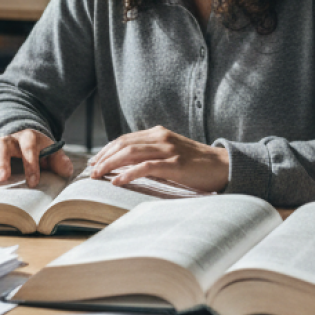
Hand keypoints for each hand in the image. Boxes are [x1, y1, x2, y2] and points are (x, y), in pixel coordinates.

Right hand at [0, 129, 73, 188]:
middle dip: (3, 161)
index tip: (33, 182)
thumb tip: (67, 171)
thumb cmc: (40, 150)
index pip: (29, 146)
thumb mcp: (51, 152)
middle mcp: (10, 139)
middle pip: (3, 145)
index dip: (31, 164)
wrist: (25, 139)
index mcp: (29, 137)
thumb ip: (59, 160)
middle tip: (3, 178)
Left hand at [89, 126, 228, 194]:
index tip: (94, 162)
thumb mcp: (170, 153)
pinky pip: (146, 167)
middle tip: (91, 171)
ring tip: (99, 175)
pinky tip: (118, 181)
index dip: (106, 150)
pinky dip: (129, 173)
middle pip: (123, 144)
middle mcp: (160, 138)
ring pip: (131, 153)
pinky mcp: (175, 164)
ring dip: (111, 164)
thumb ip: (151, 155)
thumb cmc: (195, 164)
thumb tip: (126, 167)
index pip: (124, 139)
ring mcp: (168, 150)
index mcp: (158, 134)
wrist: (223, 166)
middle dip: (103, 157)